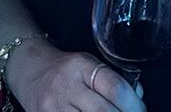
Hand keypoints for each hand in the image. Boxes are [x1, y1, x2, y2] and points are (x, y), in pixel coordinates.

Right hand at [7, 37, 145, 111]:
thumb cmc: (66, 69)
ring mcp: (54, 108)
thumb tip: (138, 95)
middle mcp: (66, 87)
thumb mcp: (89, 64)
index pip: (114, 87)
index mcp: (81, 66)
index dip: (134, 104)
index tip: (141, 109)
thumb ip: (112, 80)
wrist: (29, 70)